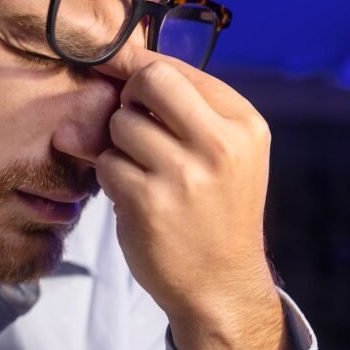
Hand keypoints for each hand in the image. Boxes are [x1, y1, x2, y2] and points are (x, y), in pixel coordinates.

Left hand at [92, 47, 292, 349]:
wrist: (222, 286)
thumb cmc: (216, 212)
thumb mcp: (221, 155)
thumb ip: (178, 110)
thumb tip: (109, 64)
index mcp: (243, 123)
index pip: (178, 68)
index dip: (139, 67)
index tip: (118, 73)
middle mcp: (220, 143)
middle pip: (150, 81)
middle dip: (129, 98)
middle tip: (133, 126)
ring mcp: (184, 173)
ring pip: (121, 124)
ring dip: (118, 145)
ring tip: (143, 172)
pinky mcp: (149, 202)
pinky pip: (106, 163)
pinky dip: (111, 178)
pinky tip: (135, 197)